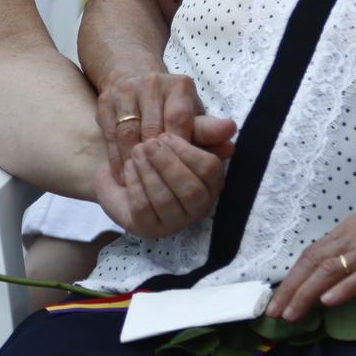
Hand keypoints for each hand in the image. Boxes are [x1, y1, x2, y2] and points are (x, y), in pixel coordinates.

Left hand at [94, 133, 226, 238]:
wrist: (124, 169)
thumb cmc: (160, 151)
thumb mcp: (181, 135)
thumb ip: (204, 129)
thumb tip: (230, 126)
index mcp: (212, 183)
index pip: (210, 170)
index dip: (187, 151)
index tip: (166, 136)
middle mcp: (198, 207)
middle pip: (191, 191)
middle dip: (167, 164)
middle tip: (148, 144)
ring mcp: (174, 222)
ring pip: (165, 201)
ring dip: (148, 172)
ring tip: (137, 152)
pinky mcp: (149, 229)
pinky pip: (143, 209)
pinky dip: (135, 184)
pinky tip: (129, 168)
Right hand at [97, 68, 221, 182]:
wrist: (131, 73)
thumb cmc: (169, 103)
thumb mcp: (192, 114)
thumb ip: (208, 132)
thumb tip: (230, 144)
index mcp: (178, 85)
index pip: (179, 120)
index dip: (179, 148)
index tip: (180, 171)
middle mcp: (150, 83)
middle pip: (152, 129)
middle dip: (156, 159)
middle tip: (160, 186)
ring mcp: (124, 91)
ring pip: (128, 134)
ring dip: (135, 163)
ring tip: (141, 186)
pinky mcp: (105, 102)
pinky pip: (110, 136)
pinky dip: (117, 159)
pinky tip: (124, 176)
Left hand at [268, 216, 355, 322]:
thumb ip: (348, 262)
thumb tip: (317, 289)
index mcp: (350, 230)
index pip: (311, 253)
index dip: (291, 278)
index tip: (277, 300)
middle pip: (313, 261)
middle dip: (291, 288)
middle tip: (276, 313)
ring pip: (330, 270)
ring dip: (307, 294)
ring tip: (293, 315)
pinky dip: (341, 291)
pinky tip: (327, 304)